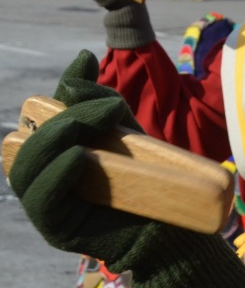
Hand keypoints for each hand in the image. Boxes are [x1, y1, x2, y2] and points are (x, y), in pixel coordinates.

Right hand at [8, 50, 150, 262]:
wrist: (174, 225)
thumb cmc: (148, 177)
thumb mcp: (125, 131)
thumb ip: (100, 100)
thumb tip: (81, 58)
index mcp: (52, 152)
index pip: (37, 118)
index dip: (58, 92)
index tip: (88, 66)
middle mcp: (41, 177)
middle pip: (27, 141)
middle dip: (64, 116)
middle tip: (108, 108)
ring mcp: (45, 205)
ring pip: (26, 168)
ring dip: (54, 141)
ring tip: (84, 127)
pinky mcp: (56, 229)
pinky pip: (42, 200)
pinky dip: (57, 174)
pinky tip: (76, 157)